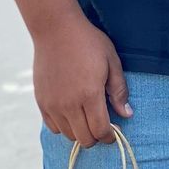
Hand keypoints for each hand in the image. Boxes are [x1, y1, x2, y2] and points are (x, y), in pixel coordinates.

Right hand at [33, 13, 131, 147]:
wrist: (56, 29)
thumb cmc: (87, 41)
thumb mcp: (111, 60)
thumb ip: (119, 90)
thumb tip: (126, 113)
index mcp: (90, 94)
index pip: (100, 130)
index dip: (110, 136)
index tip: (113, 132)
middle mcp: (69, 104)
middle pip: (85, 138)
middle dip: (96, 136)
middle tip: (102, 124)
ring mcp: (53, 104)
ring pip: (68, 135)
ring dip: (80, 131)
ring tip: (87, 116)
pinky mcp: (42, 102)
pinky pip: (53, 127)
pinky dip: (64, 126)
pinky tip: (72, 112)